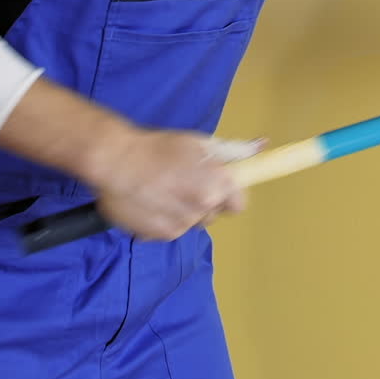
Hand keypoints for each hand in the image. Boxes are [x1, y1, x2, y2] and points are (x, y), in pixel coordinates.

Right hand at [92, 128, 265, 240]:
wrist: (117, 162)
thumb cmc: (160, 147)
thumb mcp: (199, 143)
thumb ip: (233, 151)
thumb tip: (262, 145)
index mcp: (218, 185)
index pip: (239, 204)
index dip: (229, 195)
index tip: (216, 185)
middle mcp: (204, 208)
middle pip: (214, 212)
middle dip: (205, 201)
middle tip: (184, 182)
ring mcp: (183, 225)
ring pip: (192, 222)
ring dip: (184, 210)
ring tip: (163, 190)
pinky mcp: (161, 236)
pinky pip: (171, 230)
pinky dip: (164, 220)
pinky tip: (151, 202)